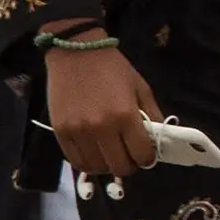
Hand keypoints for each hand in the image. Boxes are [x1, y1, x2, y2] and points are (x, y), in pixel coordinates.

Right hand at [43, 43, 161, 180]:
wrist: (75, 52)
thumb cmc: (112, 68)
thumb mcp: (141, 88)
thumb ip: (152, 116)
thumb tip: (159, 141)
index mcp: (126, 116)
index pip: (142, 155)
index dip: (147, 159)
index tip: (146, 153)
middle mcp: (102, 128)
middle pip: (120, 167)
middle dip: (129, 165)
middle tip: (128, 155)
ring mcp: (79, 132)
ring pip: (96, 168)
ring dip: (107, 165)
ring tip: (110, 154)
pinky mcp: (60, 132)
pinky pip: (75, 161)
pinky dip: (87, 162)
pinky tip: (93, 152)